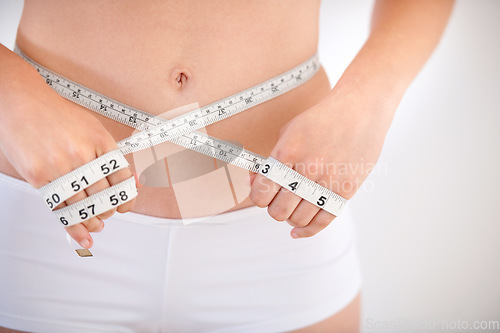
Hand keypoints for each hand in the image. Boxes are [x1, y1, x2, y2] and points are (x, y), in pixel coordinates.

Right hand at [0, 51, 136, 248]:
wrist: (20, 102)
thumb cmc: (55, 115)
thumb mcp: (92, 128)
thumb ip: (109, 155)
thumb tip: (130, 180)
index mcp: (100, 141)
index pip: (122, 178)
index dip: (127, 197)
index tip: (126, 205)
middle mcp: (83, 154)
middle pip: (105, 196)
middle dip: (108, 210)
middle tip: (107, 213)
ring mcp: (60, 167)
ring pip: (84, 206)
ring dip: (93, 221)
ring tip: (96, 224)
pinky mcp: (39, 176)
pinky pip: (60, 208)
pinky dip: (73, 226)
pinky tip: (82, 236)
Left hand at [249, 88, 393, 237]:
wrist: (359, 111)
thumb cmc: (321, 120)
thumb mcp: (287, 132)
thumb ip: (269, 159)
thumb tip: (254, 182)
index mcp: (286, 153)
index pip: (261, 193)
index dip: (258, 197)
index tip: (262, 194)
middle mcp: (306, 171)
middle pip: (278, 211)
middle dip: (273, 208)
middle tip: (278, 199)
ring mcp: (327, 182)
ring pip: (298, 219)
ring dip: (290, 217)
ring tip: (292, 206)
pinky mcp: (345, 191)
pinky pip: (323, 221)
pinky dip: (307, 231)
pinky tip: (298, 231)